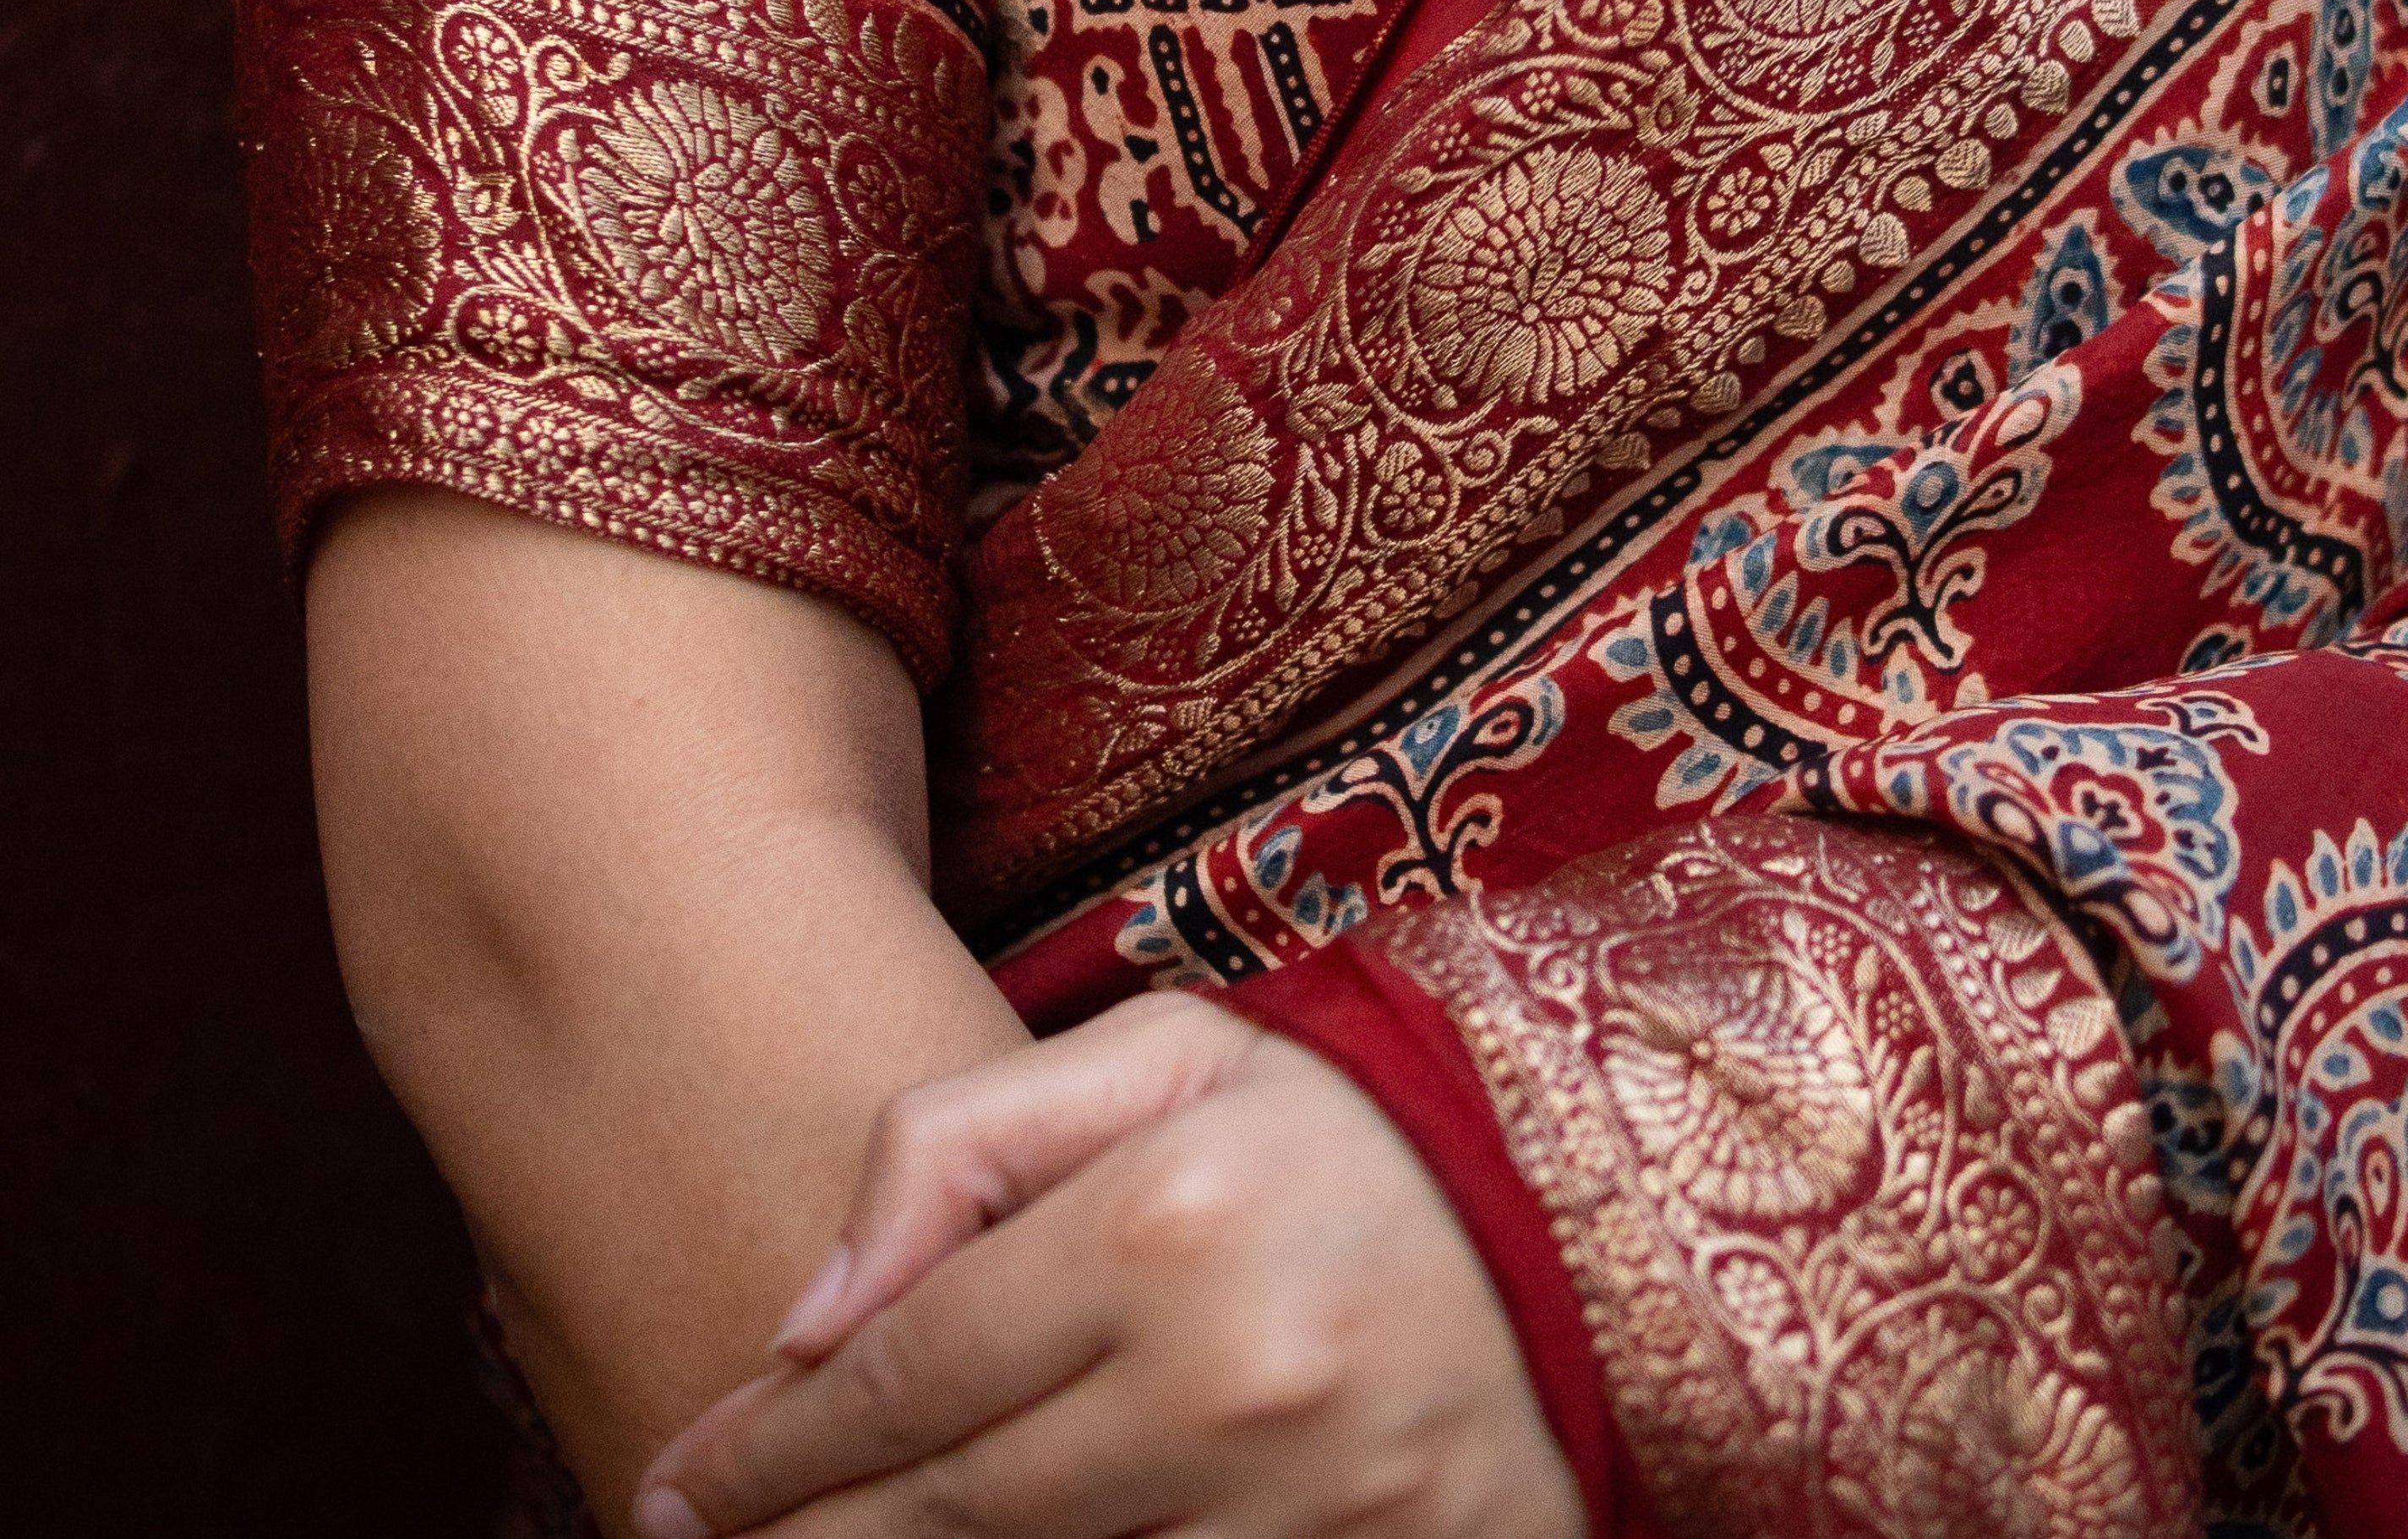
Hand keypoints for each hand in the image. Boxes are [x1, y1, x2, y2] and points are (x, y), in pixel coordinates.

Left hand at [632, 991, 1588, 1538]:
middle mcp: (1232, 1382)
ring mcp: (1311, 1514)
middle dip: (811, 1537)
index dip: (767, 1451)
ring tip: (851, 1537)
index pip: (904, 1375)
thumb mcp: (1158, 1059)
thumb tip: (802, 1322)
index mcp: (1165, 1226)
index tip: (675, 1488)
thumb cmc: (1338, 1124)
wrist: (1589, 1216)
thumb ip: (960, 1150)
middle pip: (945, 1514)